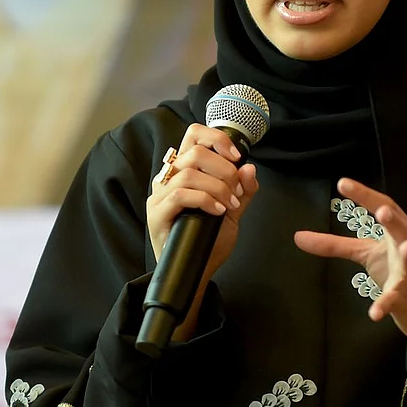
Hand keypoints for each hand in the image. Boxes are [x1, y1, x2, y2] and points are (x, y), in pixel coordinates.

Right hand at [146, 123, 258, 339]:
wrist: (196, 271)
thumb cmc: (208, 239)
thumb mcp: (233, 210)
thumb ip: (243, 190)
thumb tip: (249, 168)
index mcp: (184, 169)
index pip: (194, 135)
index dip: (217, 139)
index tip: (237, 157)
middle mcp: (168, 177)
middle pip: (195, 152)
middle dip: (224, 169)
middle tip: (236, 191)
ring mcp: (159, 195)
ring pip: (189, 173)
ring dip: (217, 187)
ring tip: (229, 205)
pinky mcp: (156, 213)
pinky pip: (180, 194)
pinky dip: (205, 200)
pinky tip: (218, 211)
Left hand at [293, 178, 406, 369]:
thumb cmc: (398, 272)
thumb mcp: (366, 254)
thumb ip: (334, 244)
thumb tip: (297, 236)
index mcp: (397, 232)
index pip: (383, 206)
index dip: (365, 195)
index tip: (343, 183)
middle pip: (403, 229)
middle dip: (394, 219)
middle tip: (381, 210)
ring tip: (406, 247)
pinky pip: (397, 300)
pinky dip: (386, 305)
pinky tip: (374, 313)